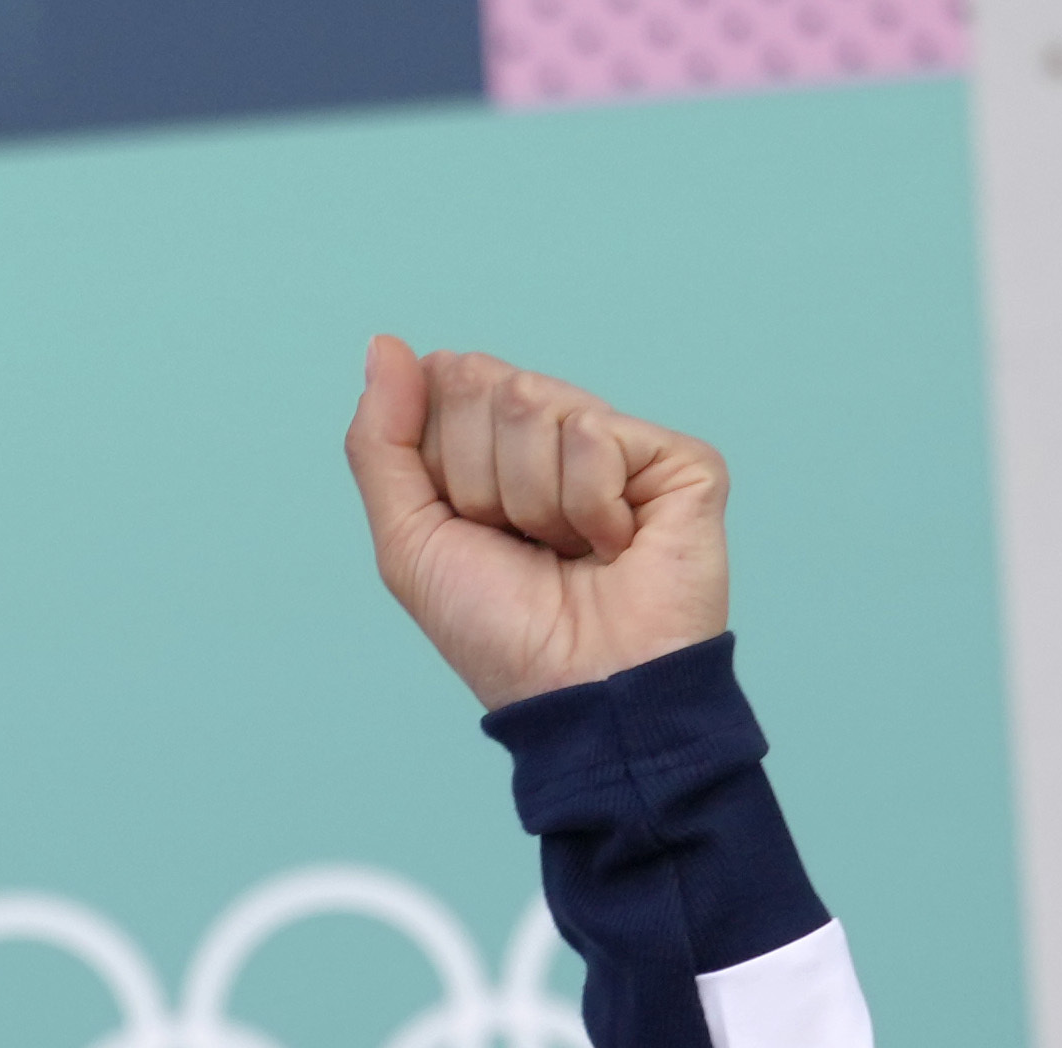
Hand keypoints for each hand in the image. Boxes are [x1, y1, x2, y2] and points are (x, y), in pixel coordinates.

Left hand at [344, 336, 729, 710]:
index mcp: (494, 449)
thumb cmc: (496, 628)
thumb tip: (384, 345)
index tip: (464, 522)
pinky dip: (585, 506)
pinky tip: (614, 547)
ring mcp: (621, 443)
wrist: (576, 688)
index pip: (443, 382)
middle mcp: (557, 436)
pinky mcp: (679, 458)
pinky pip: (593, 435)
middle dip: (478, 479)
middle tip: (517, 541)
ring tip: (565, 550)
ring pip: (535, 403)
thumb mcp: (408, 539)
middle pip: (485, 385)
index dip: (437, 459)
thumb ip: (382, 442)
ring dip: (529, 500)